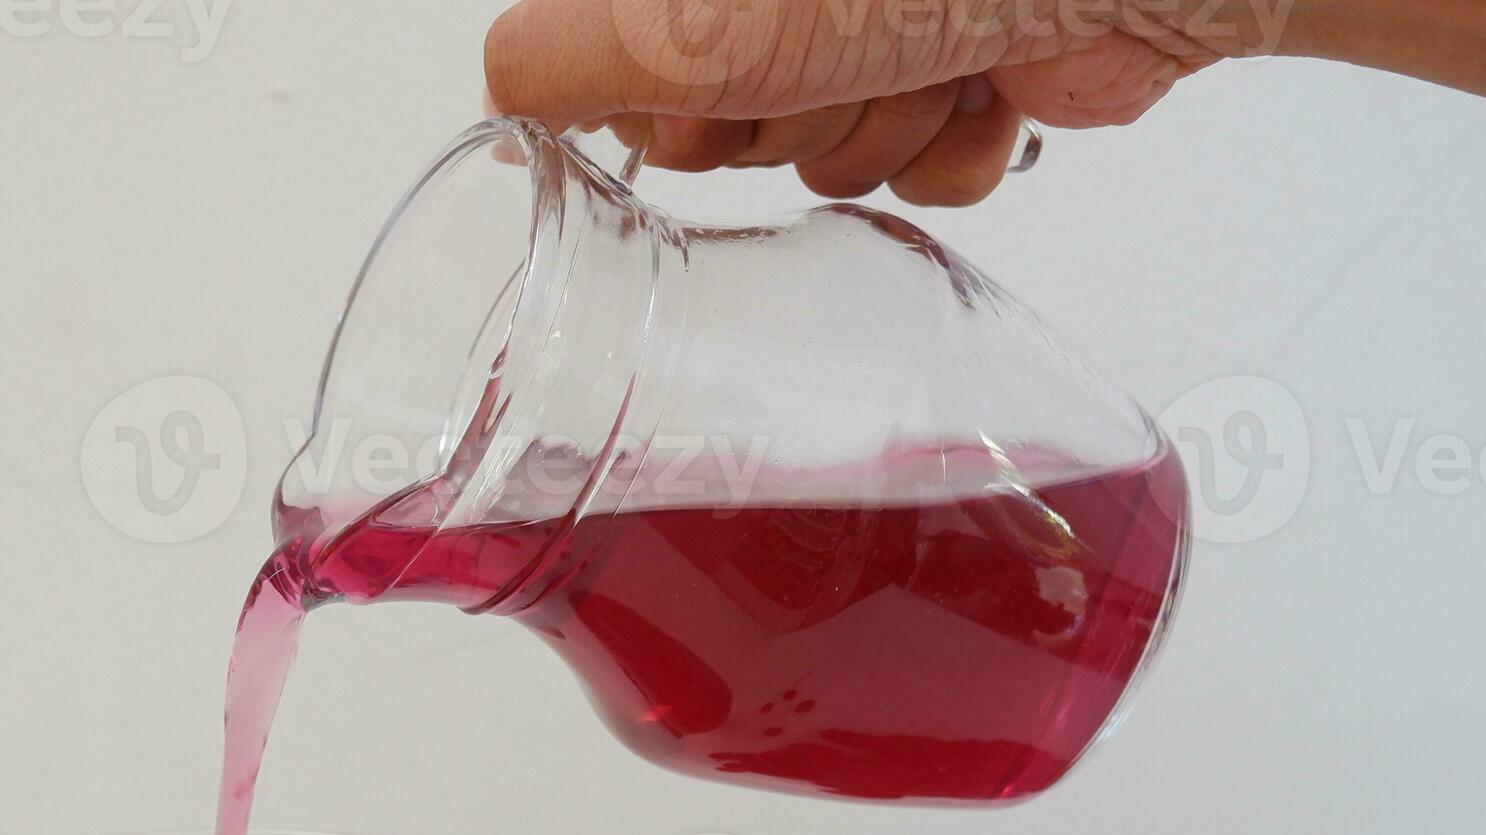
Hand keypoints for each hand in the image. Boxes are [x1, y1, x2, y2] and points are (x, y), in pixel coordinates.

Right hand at [483, 0, 1248, 204]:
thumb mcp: (688, 21)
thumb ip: (560, 54)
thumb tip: (502, 93)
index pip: (619, 66)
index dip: (665, 107)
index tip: (702, 99)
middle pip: (724, 121)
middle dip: (784, 122)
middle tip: (830, 70)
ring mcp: (883, 16)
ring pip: (824, 154)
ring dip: (877, 133)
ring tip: (927, 63)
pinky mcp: (969, 61)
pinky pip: (923, 167)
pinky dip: (954, 145)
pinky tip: (983, 84)